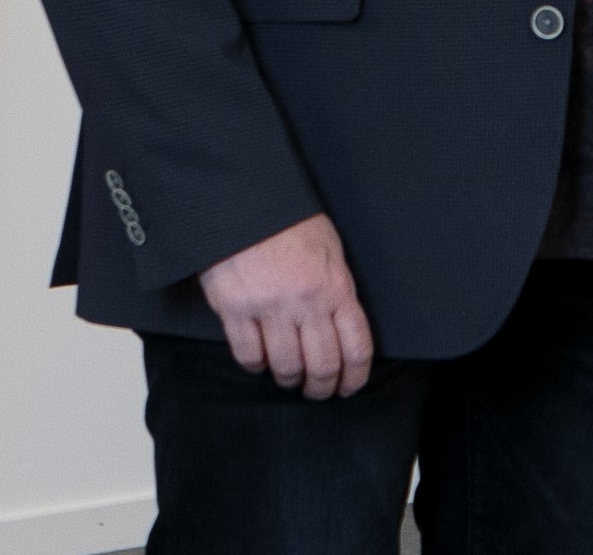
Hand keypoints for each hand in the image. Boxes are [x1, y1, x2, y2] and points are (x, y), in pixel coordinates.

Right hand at [202, 213, 376, 397]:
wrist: (244, 201)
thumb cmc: (289, 222)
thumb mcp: (329, 250)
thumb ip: (336, 289)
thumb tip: (341, 326)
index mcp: (336, 286)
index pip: (357, 346)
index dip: (355, 376)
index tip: (349, 386)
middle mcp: (306, 302)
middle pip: (322, 365)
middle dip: (322, 387)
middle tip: (318, 391)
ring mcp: (269, 308)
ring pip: (286, 366)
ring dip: (289, 379)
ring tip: (289, 378)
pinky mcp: (235, 310)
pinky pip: (248, 355)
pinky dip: (256, 365)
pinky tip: (260, 360)